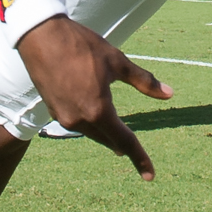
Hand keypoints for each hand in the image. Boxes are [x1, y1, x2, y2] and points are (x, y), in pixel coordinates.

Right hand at [15, 15, 170, 178]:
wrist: (41, 36)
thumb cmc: (82, 46)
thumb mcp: (117, 62)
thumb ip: (144, 81)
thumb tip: (170, 94)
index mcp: (99, 110)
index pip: (125, 140)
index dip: (140, 158)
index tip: (150, 176)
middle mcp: (80, 119)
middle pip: (108, 139)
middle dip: (122, 144)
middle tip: (134, 152)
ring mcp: (64, 117)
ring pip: (91, 132)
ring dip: (105, 132)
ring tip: (116, 134)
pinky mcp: (53, 111)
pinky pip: (77, 123)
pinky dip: (89, 122)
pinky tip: (92, 115)